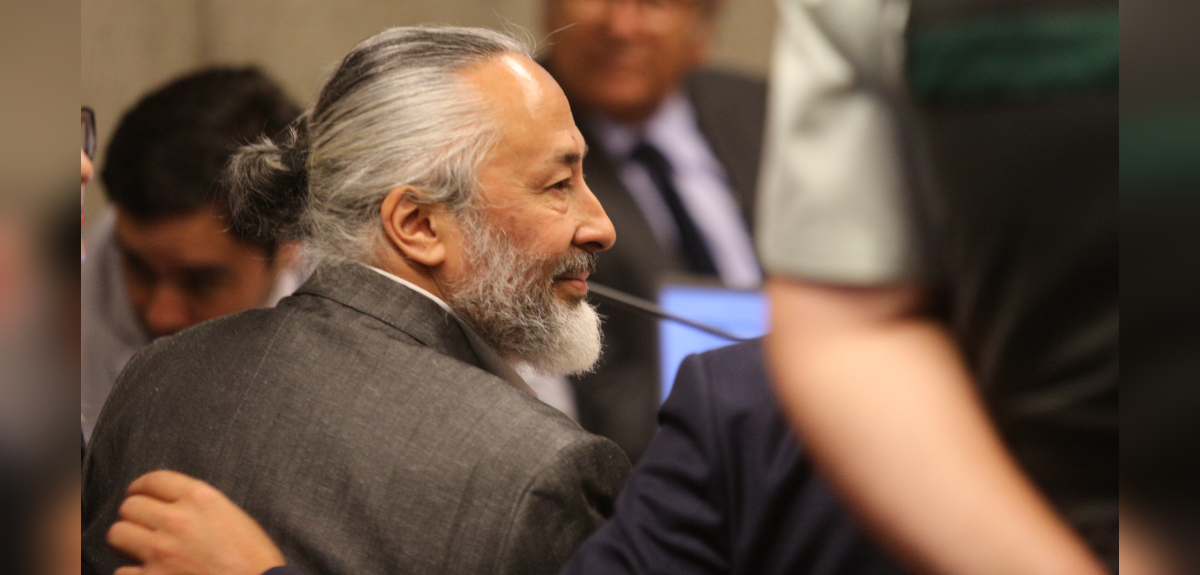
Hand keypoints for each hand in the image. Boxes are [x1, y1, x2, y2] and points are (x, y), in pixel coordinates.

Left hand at [107, 470, 286, 574]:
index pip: (153, 480)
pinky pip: (120, 571)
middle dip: (134, 514)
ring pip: (117, 533)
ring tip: (139, 547)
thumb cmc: (253, 557)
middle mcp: (177, 520)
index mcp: (200, 498)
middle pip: (130, 506)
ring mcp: (161, 552)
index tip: (139, 493)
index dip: (141, 486)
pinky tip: (147, 573)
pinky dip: (131, 573)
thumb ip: (200, 505)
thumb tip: (171, 505)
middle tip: (142, 524)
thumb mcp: (233, 516)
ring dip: (127, 540)